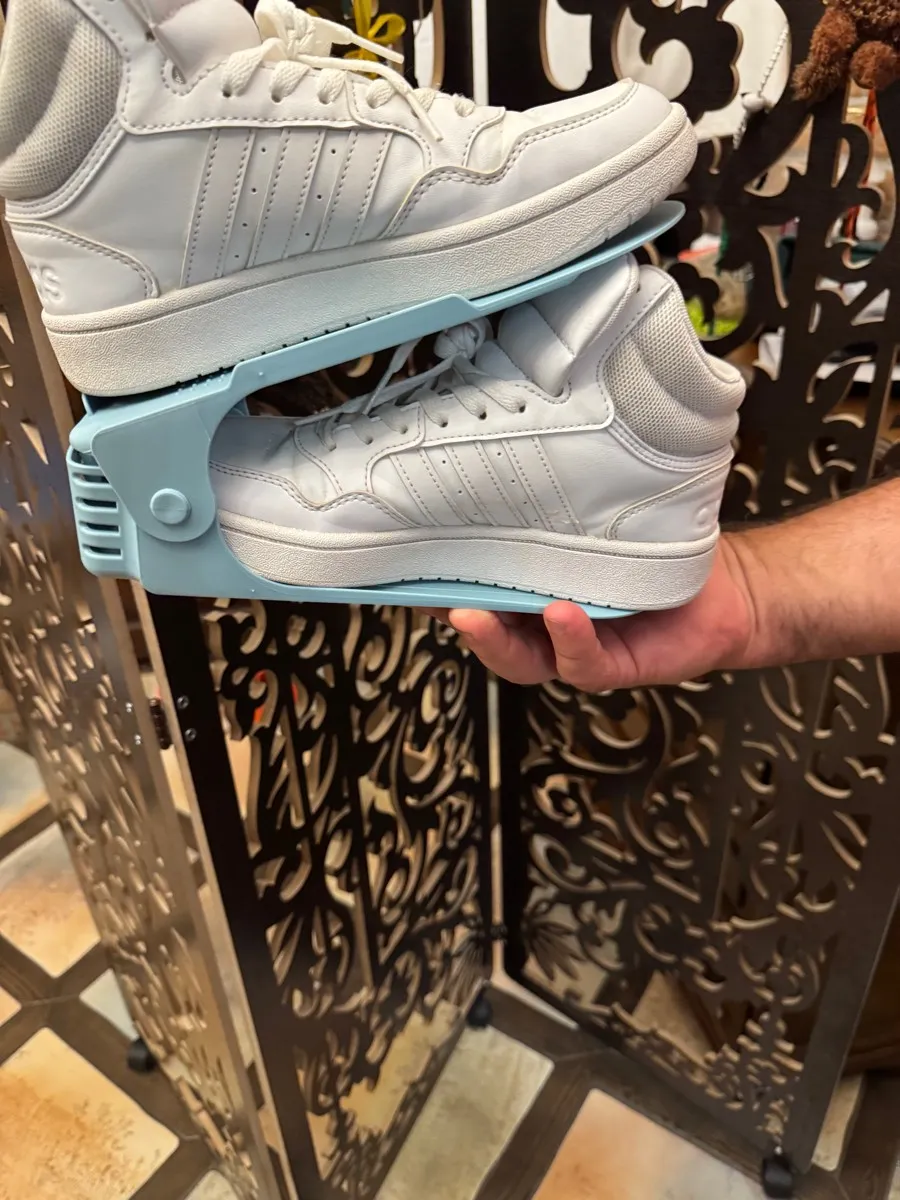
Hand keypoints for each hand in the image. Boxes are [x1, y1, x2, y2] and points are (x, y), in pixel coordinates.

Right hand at [428, 535, 759, 690]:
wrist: (728, 587)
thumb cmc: (660, 547)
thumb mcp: (600, 518)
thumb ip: (556, 506)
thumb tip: (509, 453)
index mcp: (530, 589)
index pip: (473, 591)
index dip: (435, 584)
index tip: (404, 566)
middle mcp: (544, 624)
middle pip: (485, 631)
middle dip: (453, 614)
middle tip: (430, 595)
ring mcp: (576, 648)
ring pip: (522, 658)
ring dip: (496, 638)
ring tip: (478, 613)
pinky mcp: (615, 665)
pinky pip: (583, 662)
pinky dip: (570, 638)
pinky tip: (562, 612)